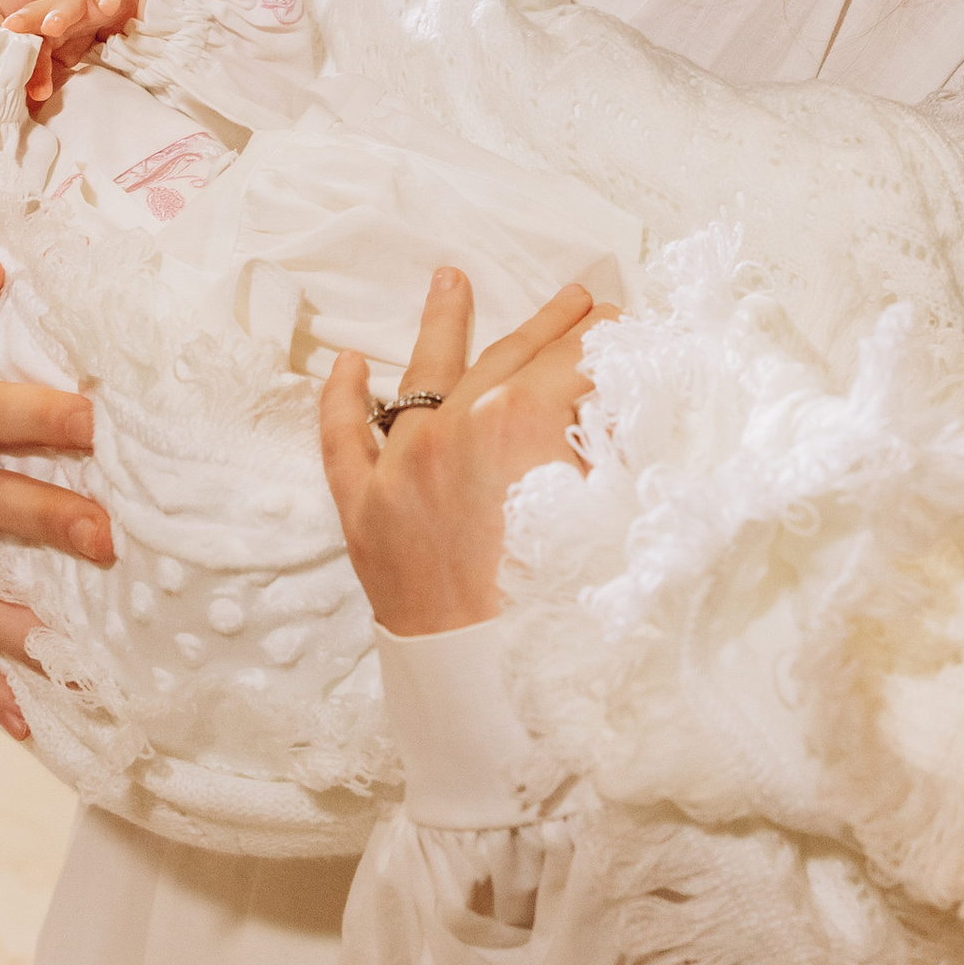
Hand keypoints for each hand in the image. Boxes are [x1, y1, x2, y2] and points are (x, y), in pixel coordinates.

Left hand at [316, 267, 597, 638]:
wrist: (491, 685)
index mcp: (518, 428)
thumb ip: (601, 448)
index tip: (620, 326)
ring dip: (443, 326)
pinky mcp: (363, 507)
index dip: (601, 344)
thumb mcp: (603, 512)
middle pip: (507, 360)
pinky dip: (343, 400)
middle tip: (578, 300)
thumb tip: (605, 407)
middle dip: (547, 328)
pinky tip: (347, 364)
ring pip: (424, 377)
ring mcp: (399, 465)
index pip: (569, 365)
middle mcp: (452, 430)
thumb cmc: (561, 610)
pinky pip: (345, 439)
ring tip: (450, 279)